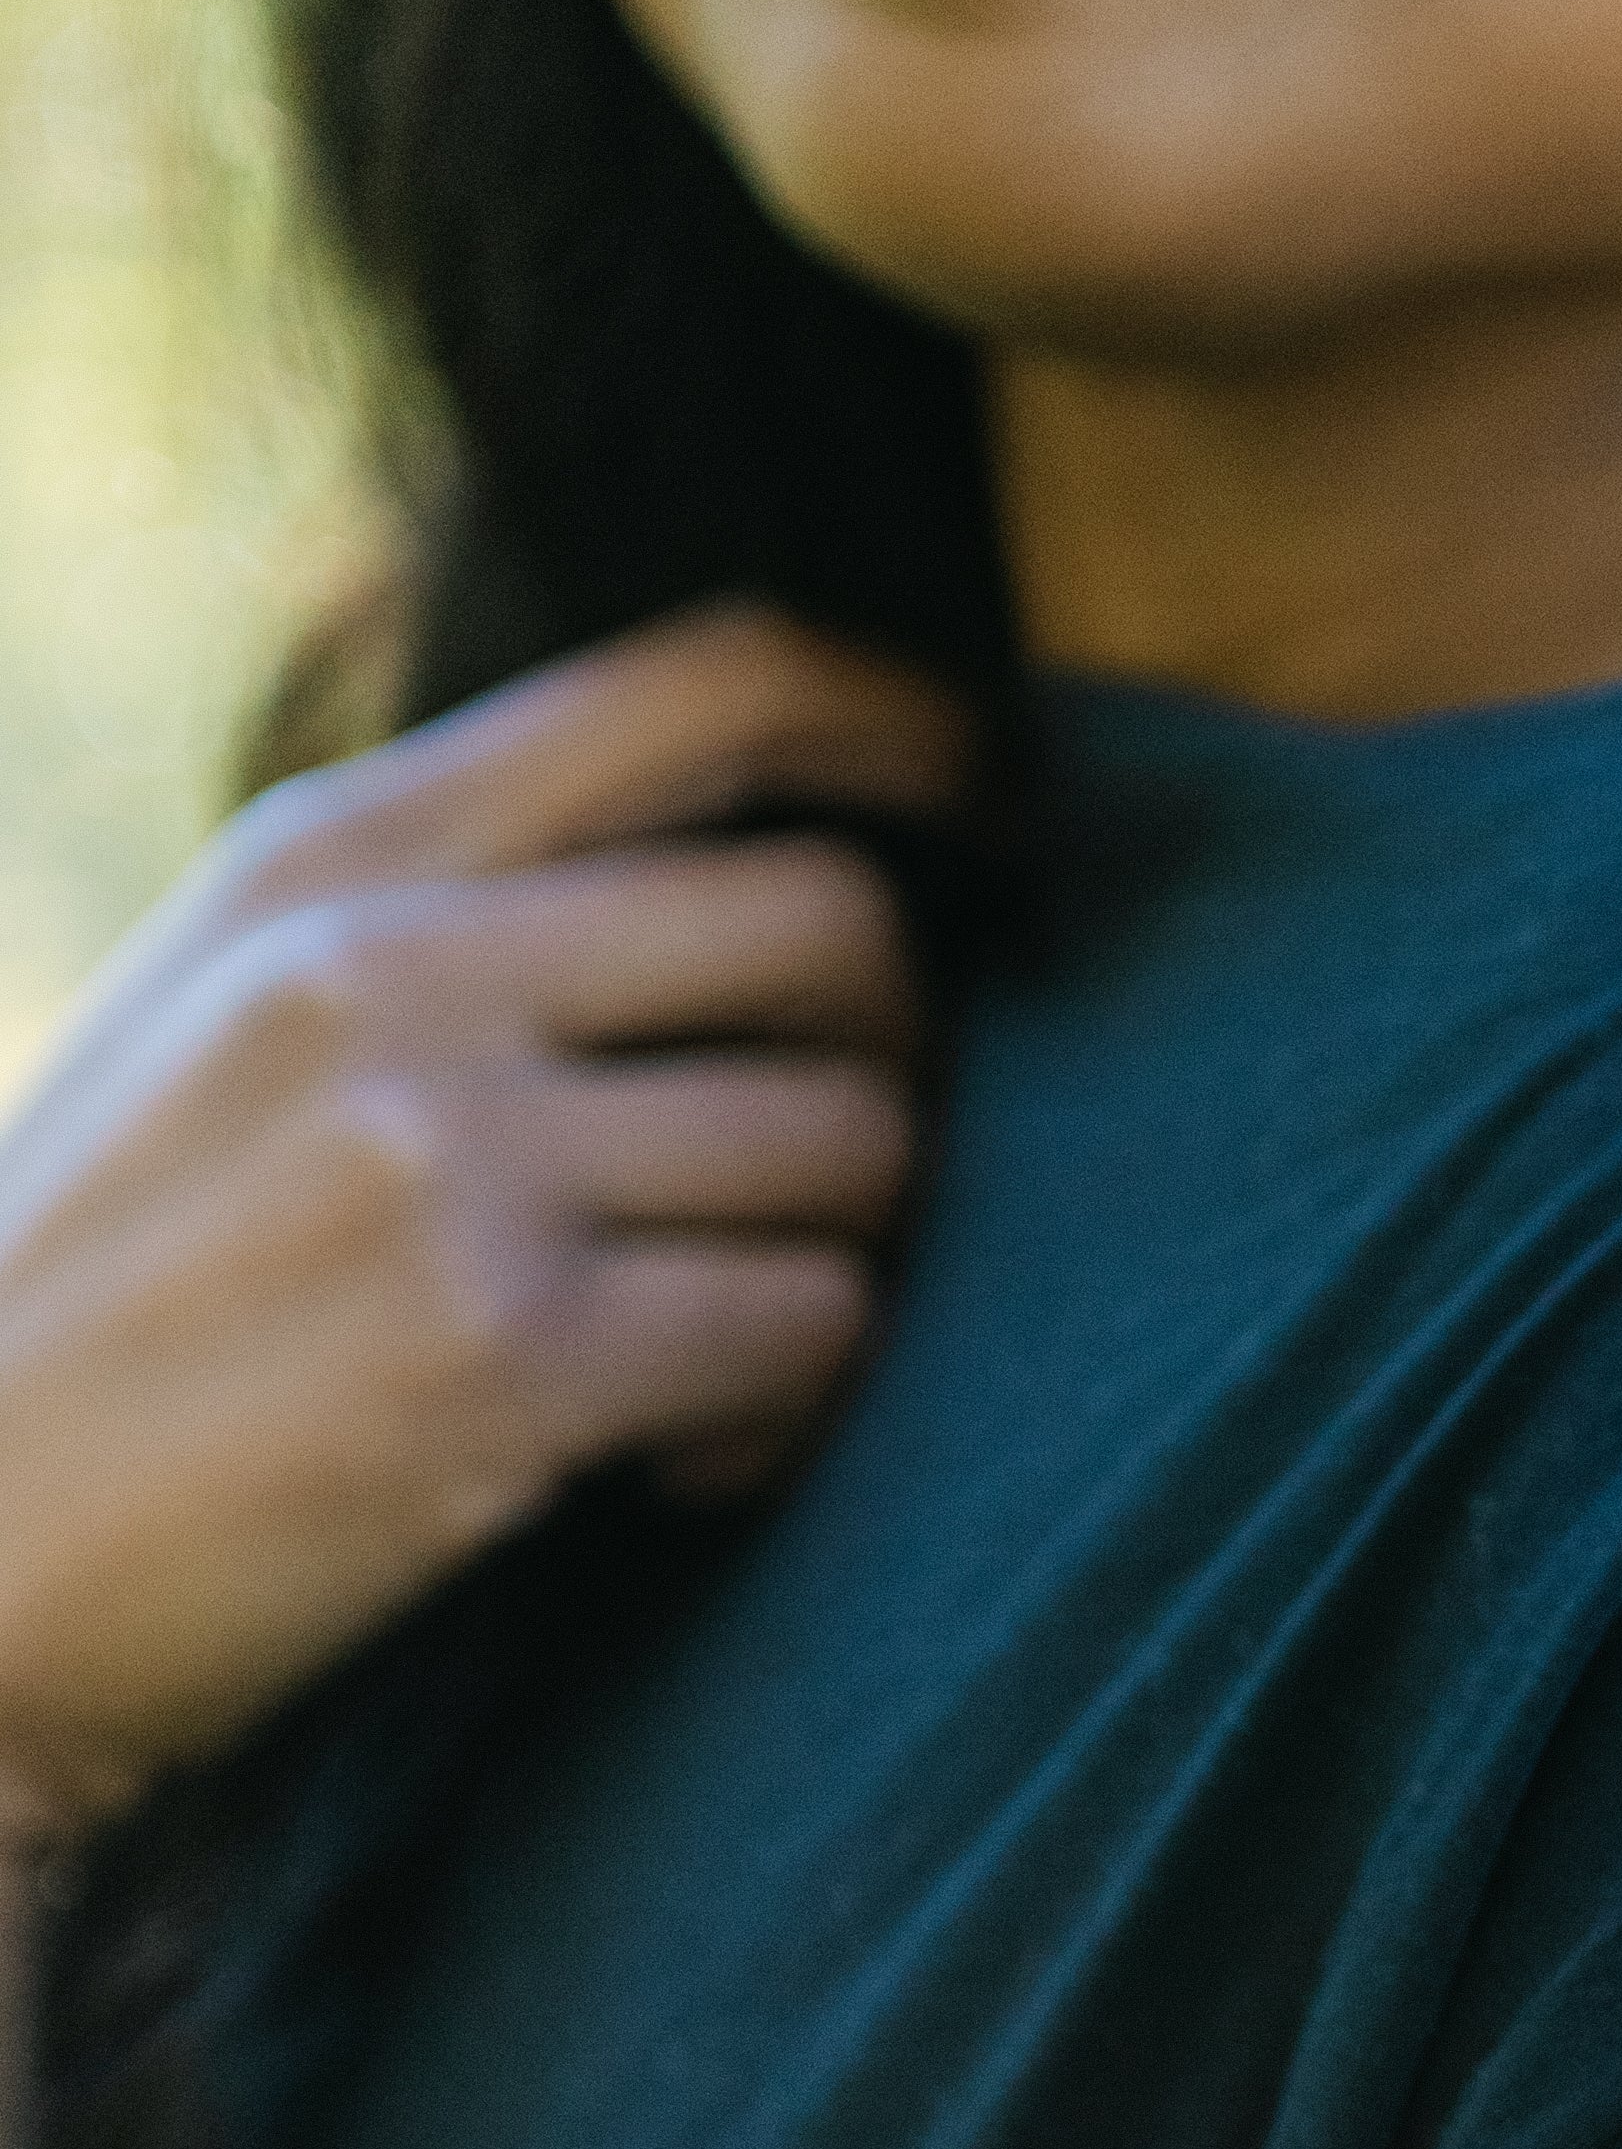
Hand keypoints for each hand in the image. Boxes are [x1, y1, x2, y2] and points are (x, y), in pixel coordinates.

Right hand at [0, 606, 970, 1849]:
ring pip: (852, 1141)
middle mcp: (393, 968)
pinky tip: (682, 1460)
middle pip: (835, 920)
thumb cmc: (101, 1302)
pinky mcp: (508, 1351)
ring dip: (844, 1260)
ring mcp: (447, 1154)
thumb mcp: (220, 1017)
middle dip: (893, 1058)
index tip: (993, 805)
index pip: (702, 687)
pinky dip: (786, 1410)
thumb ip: (437, 910)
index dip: (903, 728)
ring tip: (722, 1353)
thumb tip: (728, 848)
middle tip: (827, 1178)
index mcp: (327, 856)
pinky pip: (810, 1325)